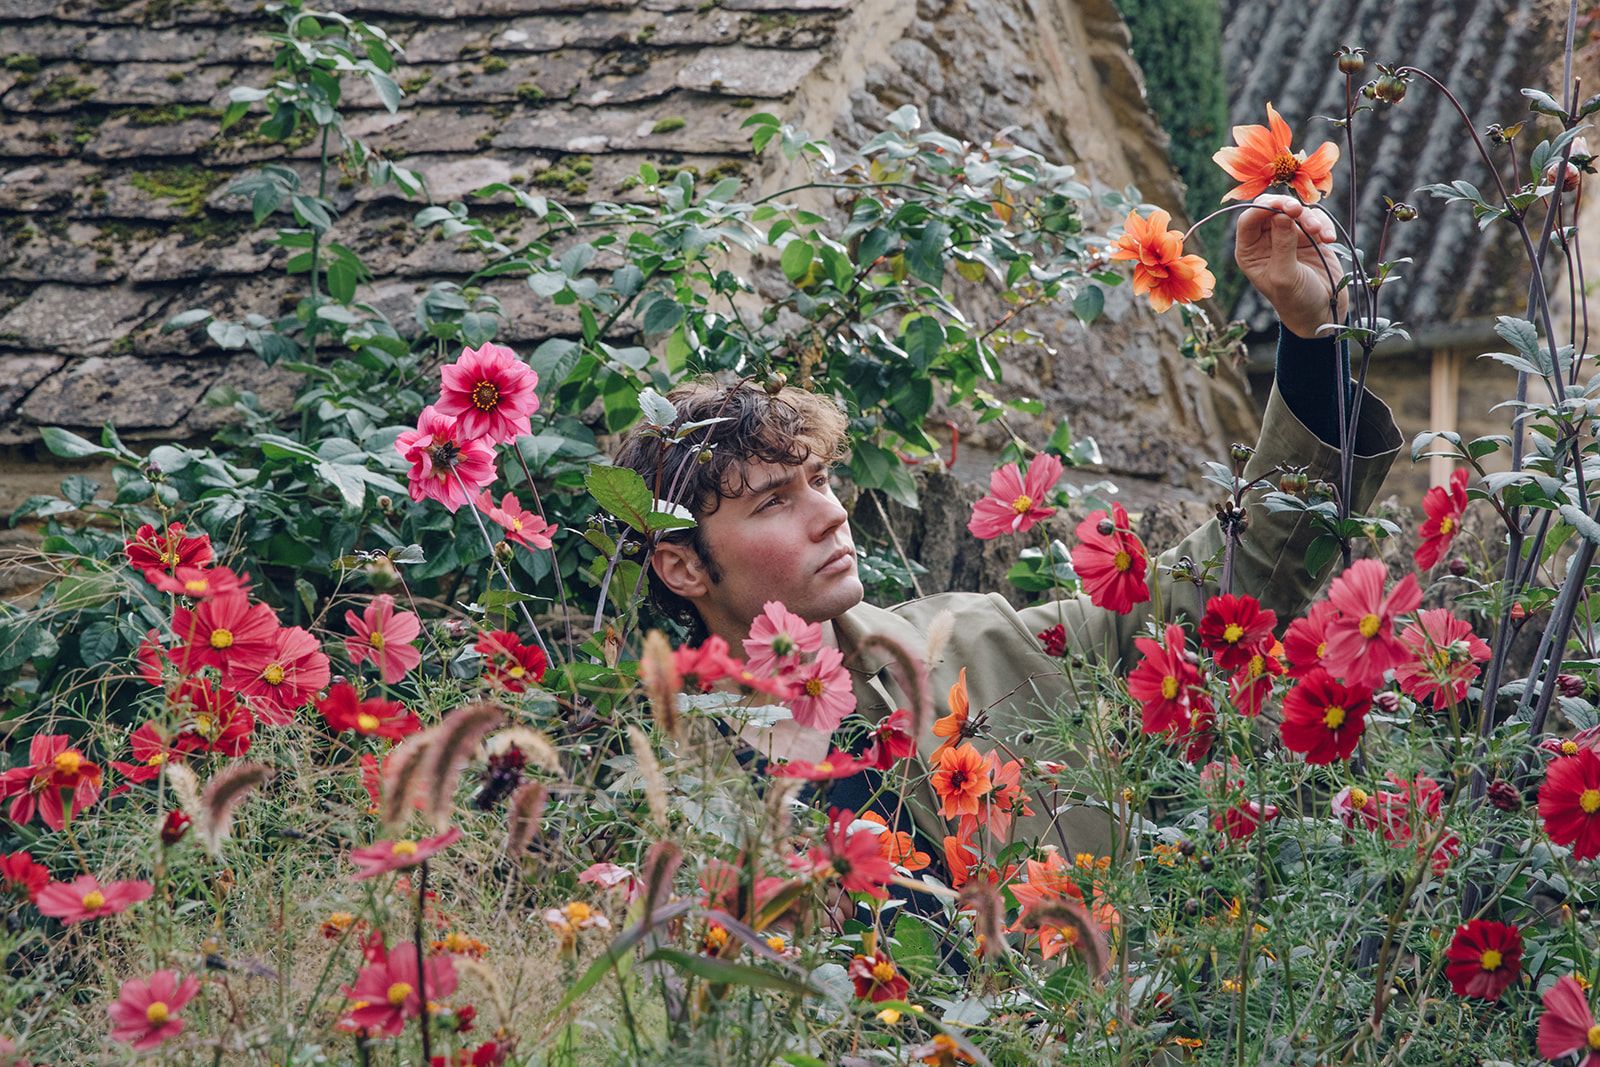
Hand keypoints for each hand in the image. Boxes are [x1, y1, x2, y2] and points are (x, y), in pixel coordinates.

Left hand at [1234, 193, 1348, 339]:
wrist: (1322, 312)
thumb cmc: (1296, 301)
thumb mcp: (1285, 276)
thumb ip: (1282, 245)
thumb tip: (1281, 214)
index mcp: (1249, 251)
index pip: (1248, 220)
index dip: (1263, 209)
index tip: (1282, 208)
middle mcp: (1266, 241)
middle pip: (1270, 208)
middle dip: (1286, 206)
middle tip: (1298, 211)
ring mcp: (1288, 236)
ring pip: (1295, 211)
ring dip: (1309, 218)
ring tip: (1320, 235)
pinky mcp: (1310, 236)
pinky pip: (1315, 218)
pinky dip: (1323, 224)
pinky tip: (1329, 239)